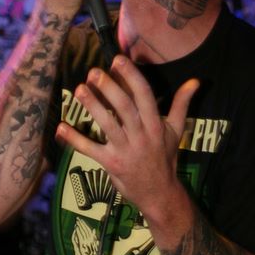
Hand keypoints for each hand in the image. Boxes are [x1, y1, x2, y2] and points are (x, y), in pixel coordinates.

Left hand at [56, 55, 198, 225]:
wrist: (159, 193)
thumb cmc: (165, 159)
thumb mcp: (176, 131)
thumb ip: (181, 105)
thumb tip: (194, 82)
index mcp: (156, 125)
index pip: (144, 96)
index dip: (131, 76)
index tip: (118, 60)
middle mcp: (141, 136)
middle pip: (124, 107)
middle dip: (109, 88)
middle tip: (94, 72)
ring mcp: (126, 151)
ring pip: (108, 125)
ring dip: (92, 106)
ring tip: (79, 90)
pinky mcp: (111, 164)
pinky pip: (90, 149)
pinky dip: (75, 138)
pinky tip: (61, 127)